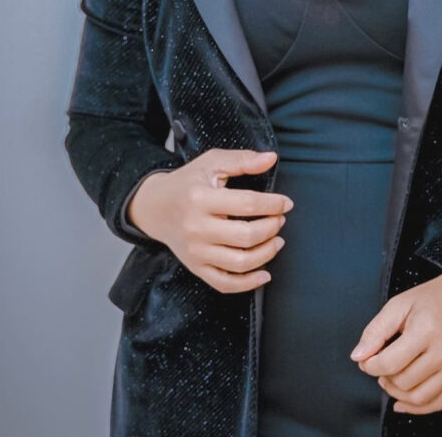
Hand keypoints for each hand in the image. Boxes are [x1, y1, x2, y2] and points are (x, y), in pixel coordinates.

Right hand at [127, 148, 292, 293]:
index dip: (273, 204)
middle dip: (272, 228)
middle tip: (280, 220)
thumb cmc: (188, 182)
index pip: (247, 204)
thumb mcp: (212, 162)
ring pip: (239, 263)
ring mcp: (195, 252)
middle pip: (246, 236)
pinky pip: (224, 283)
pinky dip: (248, 283)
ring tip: (277, 241)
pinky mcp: (196, 267)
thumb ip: (243, 159)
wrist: (155, 207)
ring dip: (266, 253)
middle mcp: (196, 228)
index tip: (286, 203)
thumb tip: (271, 158)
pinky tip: (264, 273)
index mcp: (200, 198)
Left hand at [350, 272, 441, 414]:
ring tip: (390, 379)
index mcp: (426, 330)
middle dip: (383, 377)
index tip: (366, 360)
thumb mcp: (400, 304)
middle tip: (379, 366)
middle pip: (404, 381)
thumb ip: (376, 330)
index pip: (389, 363)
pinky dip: (417, 407)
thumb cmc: (433, 298)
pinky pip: (438, 403)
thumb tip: (358, 356)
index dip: (370, 365)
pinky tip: (404, 400)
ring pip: (419, 398)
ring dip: (397, 394)